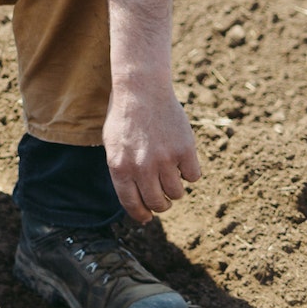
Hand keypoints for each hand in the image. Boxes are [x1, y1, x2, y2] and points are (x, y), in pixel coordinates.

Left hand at [101, 72, 200, 221]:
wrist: (141, 90)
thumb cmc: (125, 118)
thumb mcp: (113, 146)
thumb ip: (123, 173)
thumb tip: (138, 204)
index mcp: (120, 168)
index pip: (132, 204)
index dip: (141, 214)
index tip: (147, 217)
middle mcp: (142, 167)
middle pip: (158, 203)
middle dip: (161, 204)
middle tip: (163, 197)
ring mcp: (165, 159)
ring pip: (177, 193)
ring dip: (175, 188)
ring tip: (170, 172)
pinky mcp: (185, 150)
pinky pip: (193, 176)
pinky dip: (190, 171)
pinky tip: (181, 159)